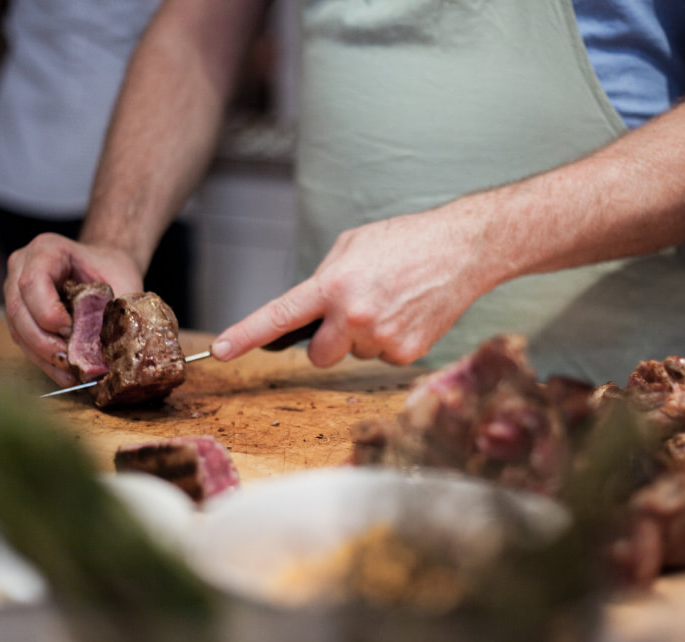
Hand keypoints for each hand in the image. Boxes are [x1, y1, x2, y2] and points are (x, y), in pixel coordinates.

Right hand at [3, 232, 143, 385]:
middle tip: (70, 359)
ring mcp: (15, 292)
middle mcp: (22, 268)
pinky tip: (66, 375)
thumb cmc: (112, 269)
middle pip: (18, 310)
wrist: (105, 266)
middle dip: (43, 340)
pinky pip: (24, 342)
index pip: (32, 282)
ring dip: (43, 356)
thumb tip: (120, 341)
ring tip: (71, 374)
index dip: (47, 311)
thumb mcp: (122, 279)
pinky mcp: (20, 316)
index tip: (71, 330)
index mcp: (46, 250)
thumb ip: (117, 305)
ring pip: (18, 330)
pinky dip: (45, 361)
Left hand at [212, 203, 495, 366]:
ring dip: (363, 337)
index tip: (221, 351)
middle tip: (351, 314)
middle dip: (328, 341)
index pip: (281, 316)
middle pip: (318, 356)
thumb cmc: (405, 241)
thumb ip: (324, 280)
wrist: (462, 249)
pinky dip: (390, 341)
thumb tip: (307, 310)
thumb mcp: (352, 246)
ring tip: (390, 302)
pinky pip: (382, 357)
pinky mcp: (407, 352)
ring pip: (353, 355)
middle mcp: (354, 315)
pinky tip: (407, 314)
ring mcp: (381, 338)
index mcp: (334, 285)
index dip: (247, 335)